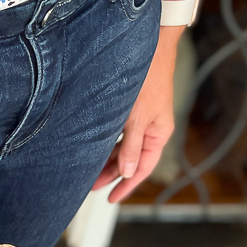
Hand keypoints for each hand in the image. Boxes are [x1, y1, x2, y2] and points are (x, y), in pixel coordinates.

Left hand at [92, 27, 182, 203]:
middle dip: (111, 174)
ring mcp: (142, 120)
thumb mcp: (138, 117)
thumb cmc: (148, 79)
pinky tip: (94, 149)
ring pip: (123, 147)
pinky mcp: (133, 110)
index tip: (111, 199)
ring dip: (107, 160)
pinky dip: (108, 144)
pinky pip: (119, 134)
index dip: (126, 186)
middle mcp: (152, 129)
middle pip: (131, 160)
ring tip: (88, 171)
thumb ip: (132, 146)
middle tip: (90, 187)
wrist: (151, 47)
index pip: (143, 169)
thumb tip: (129, 173)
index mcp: (159, 134)